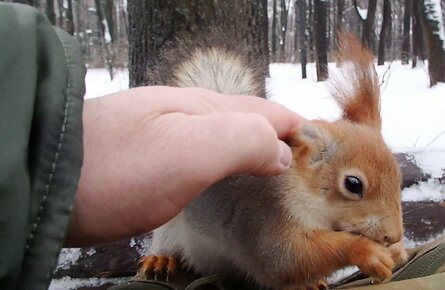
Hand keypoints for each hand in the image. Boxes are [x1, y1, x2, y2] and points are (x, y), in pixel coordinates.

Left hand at [67, 86, 303, 245]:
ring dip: (255, 148)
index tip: (324, 156)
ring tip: (277, 169)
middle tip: (308, 165)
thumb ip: (242, 140)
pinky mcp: (150, 157)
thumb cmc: (117, 170)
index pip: (268, 112)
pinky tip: (226, 173)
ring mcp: (167, 133)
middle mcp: (188, 114)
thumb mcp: (188, 151)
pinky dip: (227, 162)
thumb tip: (281, 151)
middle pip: (249, 120)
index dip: (299, 131)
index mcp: (203, 107)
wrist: (44, 181)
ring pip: (226, 136)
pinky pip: (203, 153)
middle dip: (281, 136)